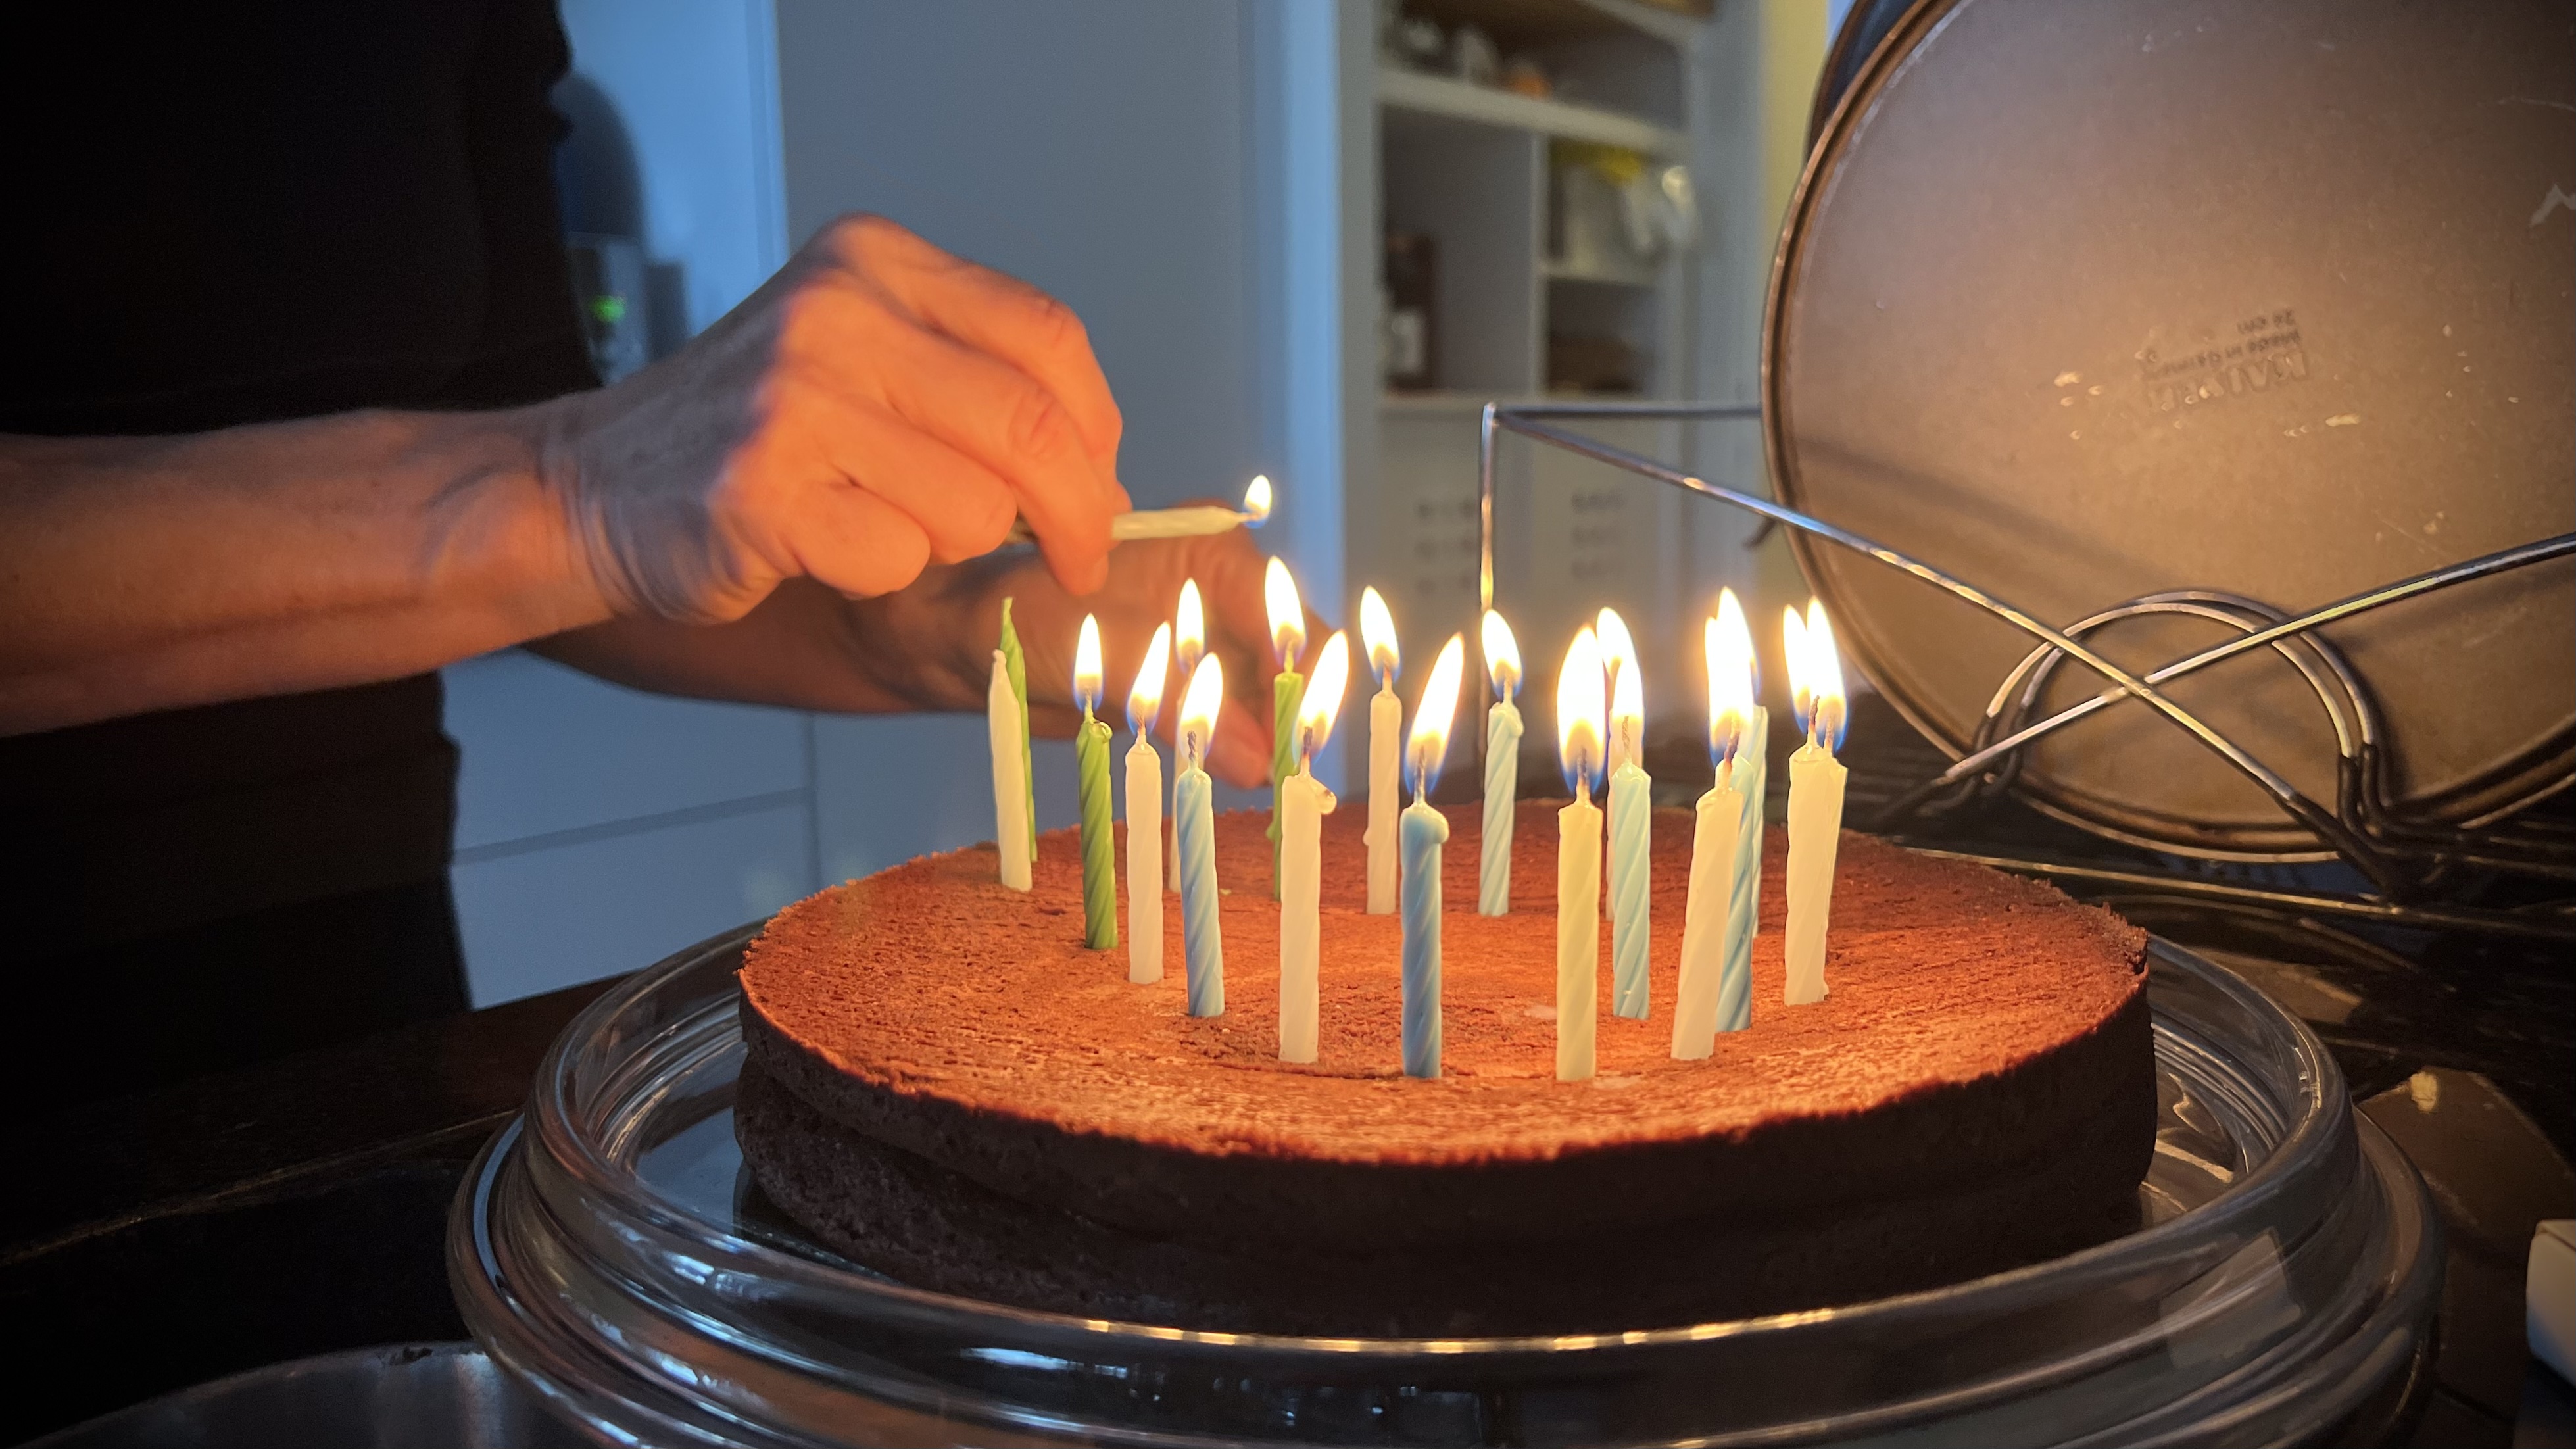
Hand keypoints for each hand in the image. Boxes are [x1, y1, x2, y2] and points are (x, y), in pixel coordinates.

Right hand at [541, 215, 1127, 623]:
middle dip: (1075, 514)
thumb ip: (979, 388)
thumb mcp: (866, 356)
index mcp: (875, 262)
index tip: (1099, 491)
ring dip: (949, 544)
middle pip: (1030, 425)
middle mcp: (835, 312)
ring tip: (879, 524)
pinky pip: (896, 559)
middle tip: (1074, 560)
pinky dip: (880, 575)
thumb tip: (1103, 481)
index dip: (1097, 432)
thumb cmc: (755, 434)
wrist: (593, 484)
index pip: (1048, 337)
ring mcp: (792, 399)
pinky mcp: (760, 491)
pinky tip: (824, 548)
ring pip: (972, 508)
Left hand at [852, 523, 1332, 788]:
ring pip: (1266, 701)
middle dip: (1284, 725)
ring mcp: (1209, 637)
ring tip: (1231, 784)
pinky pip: (1231, 721)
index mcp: (1216, 553)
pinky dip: (1227, 753)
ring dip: (1255, 746)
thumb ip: (1175, 700)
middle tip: (1268, 785)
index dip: (1304, 693)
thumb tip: (1254, 761)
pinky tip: (1207, 775)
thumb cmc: (1013, 618)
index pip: (1294, 628)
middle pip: (1292, 667)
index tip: (1296, 758)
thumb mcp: (1097, 655)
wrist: (958, 640)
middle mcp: (1225, 590)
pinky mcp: (1187, 681)